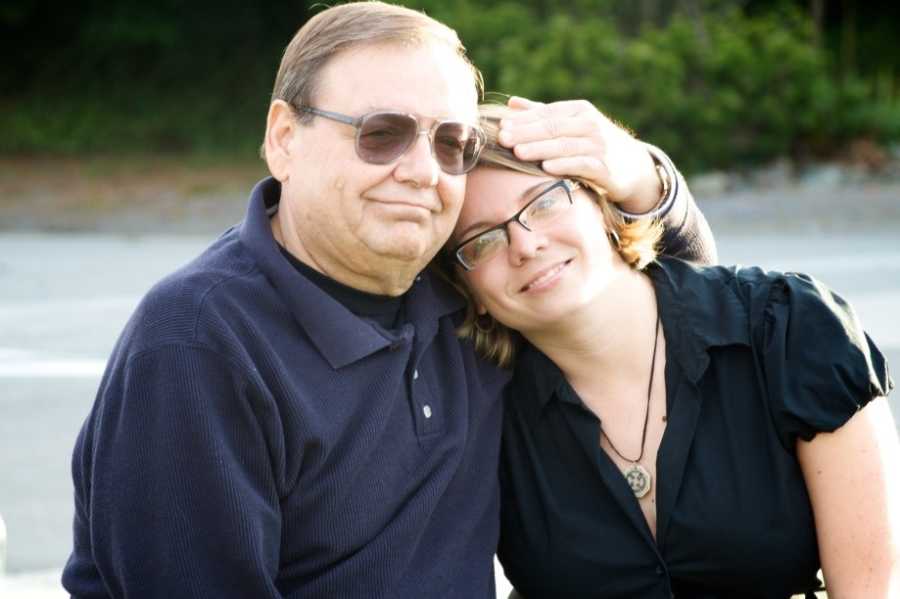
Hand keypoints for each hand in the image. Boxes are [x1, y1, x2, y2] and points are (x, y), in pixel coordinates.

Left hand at [497, 96, 661, 212]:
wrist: (633, 165)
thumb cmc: (594, 142)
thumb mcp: (572, 123)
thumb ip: (542, 114)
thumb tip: (511, 103)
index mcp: (580, 110)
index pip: (547, 114)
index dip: (523, 120)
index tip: (501, 126)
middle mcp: (590, 124)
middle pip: (553, 128)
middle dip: (526, 133)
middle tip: (503, 139)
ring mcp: (599, 145)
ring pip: (564, 146)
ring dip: (540, 149)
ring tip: (518, 152)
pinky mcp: (604, 167)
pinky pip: (581, 165)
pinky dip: (564, 165)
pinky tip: (546, 167)